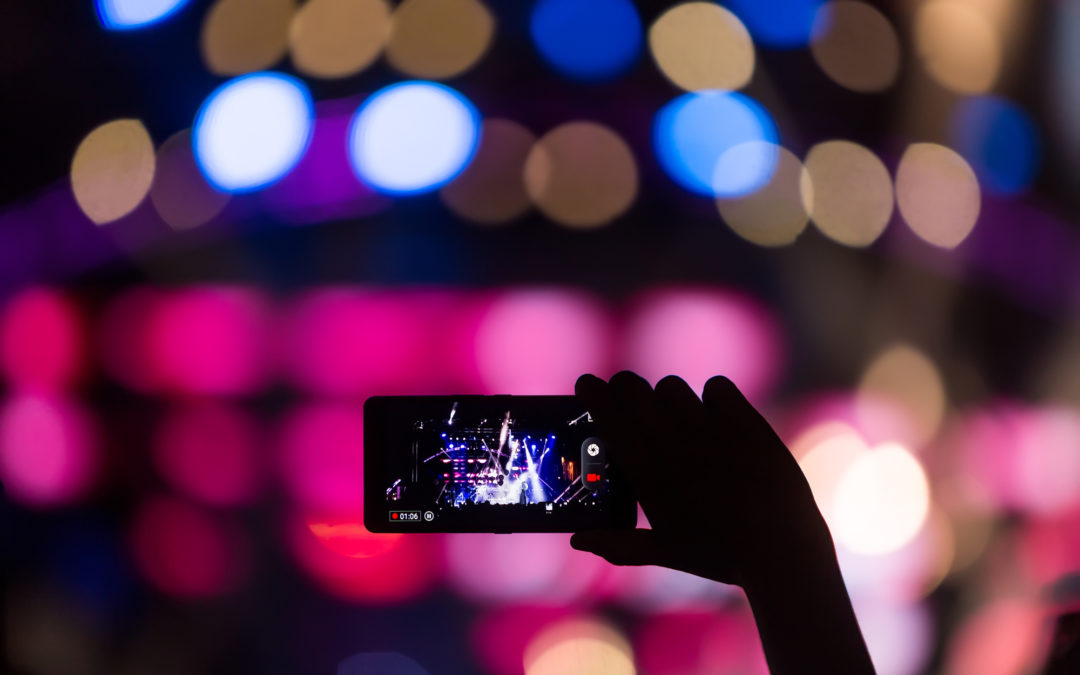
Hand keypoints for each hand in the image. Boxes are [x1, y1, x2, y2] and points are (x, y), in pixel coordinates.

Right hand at [570, 371, 834, 590]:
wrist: (781, 551)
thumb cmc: (719, 555)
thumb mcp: (665, 552)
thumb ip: (617, 545)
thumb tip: (577, 541)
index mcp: (647, 472)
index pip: (606, 413)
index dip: (591, 391)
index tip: (586, 385)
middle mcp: (674, 444)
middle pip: (633, 387)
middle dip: (624, 387)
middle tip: (627, 398)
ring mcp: (711, 429)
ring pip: (672, 386)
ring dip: (667, 397)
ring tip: (676, 416)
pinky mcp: (746, 422)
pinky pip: (717, 386)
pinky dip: (713, 397)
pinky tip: (717, 416)